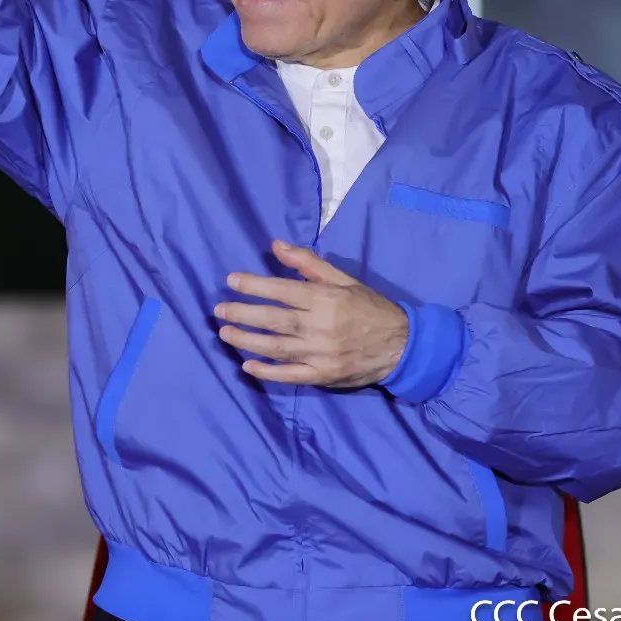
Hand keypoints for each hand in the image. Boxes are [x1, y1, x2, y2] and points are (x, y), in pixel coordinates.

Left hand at [214, 241, 409, 388]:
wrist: (401, 345)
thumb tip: (276, 245)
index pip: (282, 290)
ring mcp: (321, 353)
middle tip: (218, 310)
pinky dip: (268, 372)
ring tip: (225, 333)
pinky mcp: (324, 375)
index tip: (231, 281)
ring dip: (247, 341)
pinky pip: (290, 375)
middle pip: (273, 319)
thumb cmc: (369, 307)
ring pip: (277, 347)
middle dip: (242, 314)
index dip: (254, 285)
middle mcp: (320, 326)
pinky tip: (248, 366)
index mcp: (325, 299)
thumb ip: (308, 263)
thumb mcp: (343, 279)